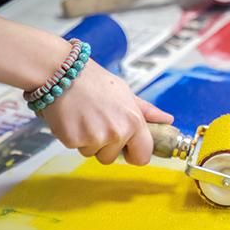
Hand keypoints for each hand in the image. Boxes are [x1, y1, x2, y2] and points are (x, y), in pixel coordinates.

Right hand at [42, 60, 172, 165]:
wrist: (63, 72)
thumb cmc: (94, 81)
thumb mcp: (126, 93)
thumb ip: (146, 111)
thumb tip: (167, 120)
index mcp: (133, 122)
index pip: (142, 157)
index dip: (134, 153)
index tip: (127, 147)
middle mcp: (116, 132)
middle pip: (112, 157)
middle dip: (106, 145)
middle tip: (98, 121)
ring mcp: (94, 138)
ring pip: (93, 153)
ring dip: (89, 141)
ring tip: (85, 116)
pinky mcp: (73, 140)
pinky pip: (76, 148)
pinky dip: (73, 137)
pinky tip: (73, 118)